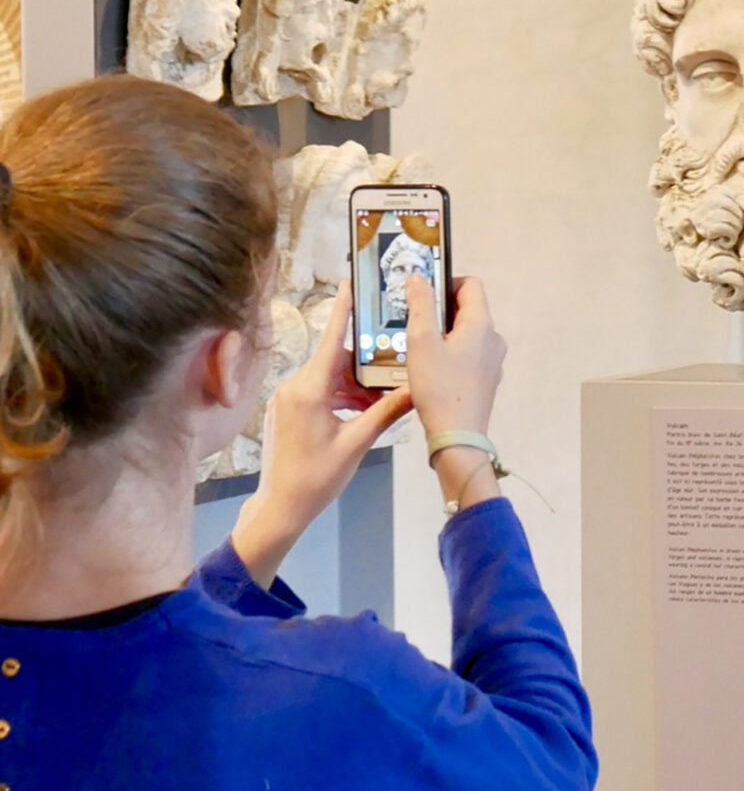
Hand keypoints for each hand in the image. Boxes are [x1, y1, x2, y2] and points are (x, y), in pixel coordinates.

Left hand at [233, 281, 411, 587]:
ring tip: (381, 391)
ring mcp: (288, 398)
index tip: (350, 284)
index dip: (342, 311)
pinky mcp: (287, 410)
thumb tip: (416, 389)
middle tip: (390, 354)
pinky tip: (361, 407)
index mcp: (309, 390)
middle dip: (363, 360)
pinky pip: (318, 391)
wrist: (280, 507)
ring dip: (354, 383)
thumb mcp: (357, 443)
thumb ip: (386, 412)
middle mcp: (295, 386)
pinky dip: (341, 395)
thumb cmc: (317, 478)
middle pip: (334, 359)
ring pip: (328, 377)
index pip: (332, 340)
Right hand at [406, 275, 506, 511]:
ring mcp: (494, 362)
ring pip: (469, 334)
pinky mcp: (488, 380)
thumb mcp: (421, 341)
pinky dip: (453, 353)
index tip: (423, 295)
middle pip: (470, 309)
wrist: (458, 437)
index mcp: (482, 324)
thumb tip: (419, 277)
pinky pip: (471, 355)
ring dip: (446, 333)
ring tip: (419, 347)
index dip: (446, 282)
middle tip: (414, 322)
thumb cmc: (438, 387)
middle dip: (442, 309)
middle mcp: (494, 339)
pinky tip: (432, 369)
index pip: (470, 285)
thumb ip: (421, 305)